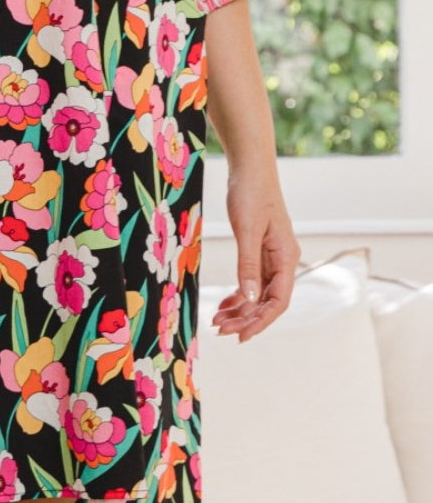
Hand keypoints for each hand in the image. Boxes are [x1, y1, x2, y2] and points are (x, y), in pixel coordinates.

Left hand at [211, 165, 300, 342]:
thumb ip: (247, 265)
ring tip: (218, 321)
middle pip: (268, 301)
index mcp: (286, 257)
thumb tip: (248, 299)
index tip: (241, 336)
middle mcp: (283, 260)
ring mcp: (272, 256)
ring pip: (258, 292)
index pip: (278, 301)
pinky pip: (252, 279)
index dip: (261, 321)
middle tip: (220, 330)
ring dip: (240, 309)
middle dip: (246, 318)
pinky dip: (239, 293)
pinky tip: (225, 304)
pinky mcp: (260, 249)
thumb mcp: (246, 230)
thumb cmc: (250, 192)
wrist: (250, 166)